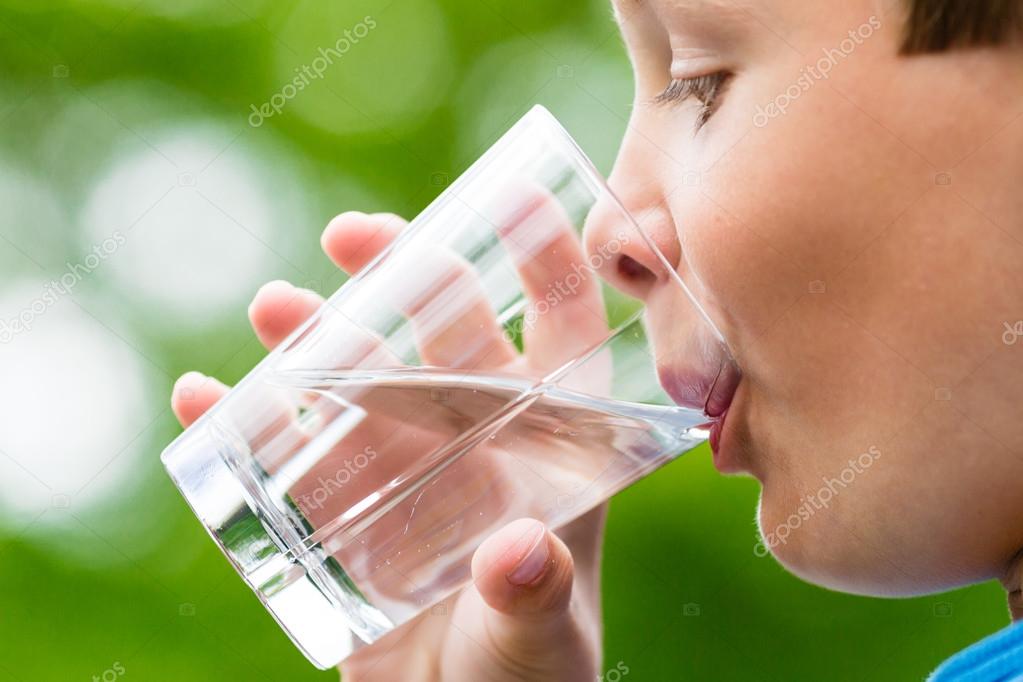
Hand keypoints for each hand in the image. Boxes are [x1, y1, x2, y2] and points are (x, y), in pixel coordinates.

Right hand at [171, 211, 606, 680]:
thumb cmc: (520, 680)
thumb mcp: (532, 647)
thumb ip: (529, 604)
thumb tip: (519, 554)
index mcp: (547, 452)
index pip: (562, 337)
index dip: (547, 261)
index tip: (514, 197)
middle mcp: (475, 440)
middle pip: (445, 332)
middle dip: (406, 273)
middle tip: (355, 236)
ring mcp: (402, 467)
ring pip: (357, 374)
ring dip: (313, 333)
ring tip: (273, 306)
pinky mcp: (339, 507)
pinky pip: (284, 451)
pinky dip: (240, 422)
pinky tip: (202, 399)